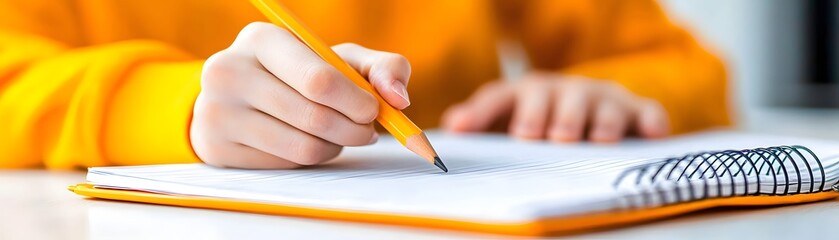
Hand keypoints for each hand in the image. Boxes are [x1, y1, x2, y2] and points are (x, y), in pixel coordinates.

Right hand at [191, 22, 411, 168]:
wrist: (240, 96)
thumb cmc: (301, 73)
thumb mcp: (341, 60)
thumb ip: (382, 68)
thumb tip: (398, 99)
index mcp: (261, 39)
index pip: (318, 80)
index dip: (355, 101)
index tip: (374, 111)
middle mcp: (228, 71)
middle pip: (313, 117)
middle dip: (354, 129)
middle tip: (367, 130)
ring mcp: (216, 112)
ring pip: (302, 146)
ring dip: (335, 146)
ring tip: (339, 134)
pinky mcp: (217, 148)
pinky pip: (286, 164)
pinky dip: (311, 158)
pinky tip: (309, 141)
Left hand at [442, 73, 668, 142]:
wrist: (597, 104)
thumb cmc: (544, 119)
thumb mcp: (511, 118)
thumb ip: (481, 122)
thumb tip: (448, 129)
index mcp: (527, 93)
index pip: (500, 97)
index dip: (483, 112)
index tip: (465, 128)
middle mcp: (564, 91)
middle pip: (556, 98)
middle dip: (553, 116)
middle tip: (552, 136)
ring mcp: (602, 99)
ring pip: (603, 106)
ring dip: (601, 122)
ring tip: (598, 139)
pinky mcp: (637, 111)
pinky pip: (647, 114)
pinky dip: (651, 123)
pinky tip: (650, 135)